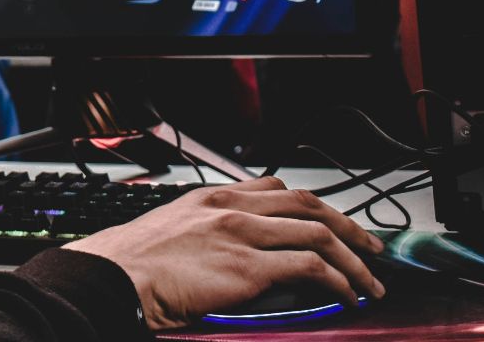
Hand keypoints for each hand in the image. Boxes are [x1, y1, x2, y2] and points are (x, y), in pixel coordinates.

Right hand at [66, 175, 384, 328]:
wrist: (114, 278)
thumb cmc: (132, 264)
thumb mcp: (171, 229)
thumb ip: (206, 231)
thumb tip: (231, 252)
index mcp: (212, 197)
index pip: (276, 187)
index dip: (313, 205)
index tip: (330, 220)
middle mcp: (232, 207)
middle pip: (308, 205)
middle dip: (348, 226)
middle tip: (369, 246)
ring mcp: (243, 235)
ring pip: (320, 234)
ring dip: (354, 260)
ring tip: (369, 280)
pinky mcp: (249, 268)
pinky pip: (312, 268)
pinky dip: (339, 281)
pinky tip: (346, 295)